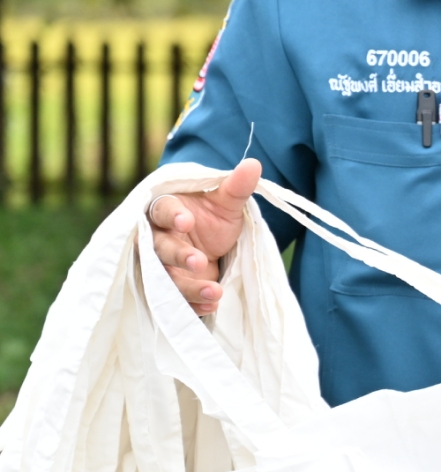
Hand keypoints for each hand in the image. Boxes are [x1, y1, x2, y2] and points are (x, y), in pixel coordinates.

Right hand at [147, 158, 260, 315]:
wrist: (209, 245)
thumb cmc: (210, 218)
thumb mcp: (226, 203)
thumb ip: (236, 187)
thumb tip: (254, 164)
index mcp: (165, 210)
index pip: (161, 210)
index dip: (172, 215)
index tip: (187, 220)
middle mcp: (155, 238)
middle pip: (157, 248)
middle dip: (177, 255)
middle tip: (200, 261)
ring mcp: (159, 266)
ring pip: (164, 278)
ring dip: (188, 287)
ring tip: (215, 293)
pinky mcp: (168, 287)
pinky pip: (174, 299)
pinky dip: (192, 304)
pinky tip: (212, 307)